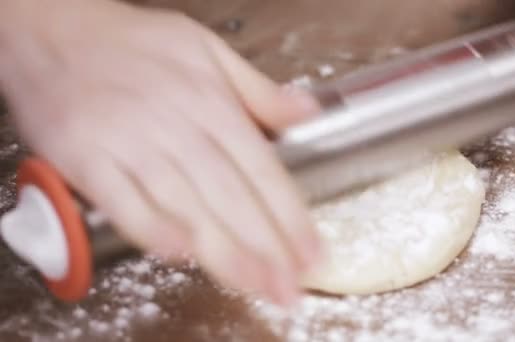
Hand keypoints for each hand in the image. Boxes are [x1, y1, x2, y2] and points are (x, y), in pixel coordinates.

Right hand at [0, 0, 320, 305]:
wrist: (53, 28)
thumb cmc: (130, 41)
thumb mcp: (207, 48)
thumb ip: (259, 89)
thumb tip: (306, 111)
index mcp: (209, 100)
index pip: (262, 168)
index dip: (290, 215)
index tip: (310, 250)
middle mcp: (175, 123)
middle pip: (232, 195)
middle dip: (267, 247)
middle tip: (289, 286)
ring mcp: (129, 141)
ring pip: (186, 205)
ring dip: (223, 252)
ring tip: (254, 284)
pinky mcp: (86, 156)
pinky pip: (123, 201)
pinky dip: (152, 229)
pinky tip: (181, 255)